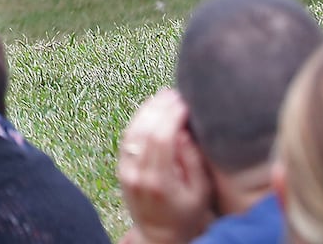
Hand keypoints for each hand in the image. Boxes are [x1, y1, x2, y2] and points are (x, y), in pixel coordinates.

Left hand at [116, 90, 213, 243]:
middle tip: (177, 93)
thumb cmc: (187, 213)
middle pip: (145, 129)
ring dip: (149, 108)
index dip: (172, 115)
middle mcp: (137, 174)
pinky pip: (128, 136)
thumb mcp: (201, 191)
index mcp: (159, 181)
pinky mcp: (121, 167)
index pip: (161, 138)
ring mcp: (125, 170)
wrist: (159, 235)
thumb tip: (183, 130)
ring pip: (133, 130)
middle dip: (161, 107)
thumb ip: (193, 160)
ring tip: (166, 95)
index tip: (186, 101)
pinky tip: (152, 107)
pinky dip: (139, 118)